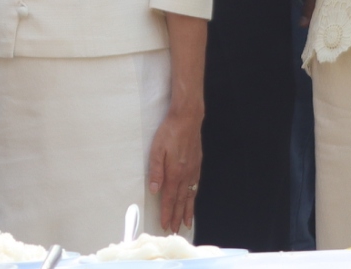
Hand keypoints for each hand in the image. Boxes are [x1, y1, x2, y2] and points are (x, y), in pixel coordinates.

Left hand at [147, 105, 202, 233]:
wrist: (187, 119)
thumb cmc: (169, 133)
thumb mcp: (157, 150)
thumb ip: (156, 171)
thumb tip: (154, 190)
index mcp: (174, 173)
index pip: (170, 199)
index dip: (168, 213)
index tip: (166, 225)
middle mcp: (185, 175)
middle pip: (181, 201)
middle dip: (178, 217)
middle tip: (176, 230)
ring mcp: (193, 171)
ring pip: (190, 196)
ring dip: (188, 211)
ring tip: (187, 223)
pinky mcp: (197, 165)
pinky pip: (195, 186)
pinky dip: (194, 197)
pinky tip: (192, 200)